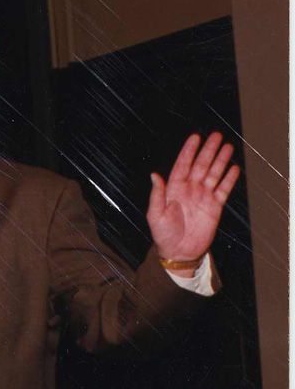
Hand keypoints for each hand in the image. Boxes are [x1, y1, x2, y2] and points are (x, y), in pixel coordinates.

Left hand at [147, 132, 239, 267]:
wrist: (179, 252)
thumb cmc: (163, 234)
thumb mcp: (155, 215)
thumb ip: (157, 195)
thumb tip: (154, 175)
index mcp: (174, 189)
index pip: (182, 165)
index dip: (189, 151)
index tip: (195, 137)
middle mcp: (189, 189)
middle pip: (200, 165)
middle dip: (208, 150)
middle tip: (217, 135)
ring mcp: (203, 197)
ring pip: (213, 174)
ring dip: (220, 160)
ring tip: (228, 147)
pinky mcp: (214, 207)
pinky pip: (223, 189)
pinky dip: (229, 179)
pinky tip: (234, 168)